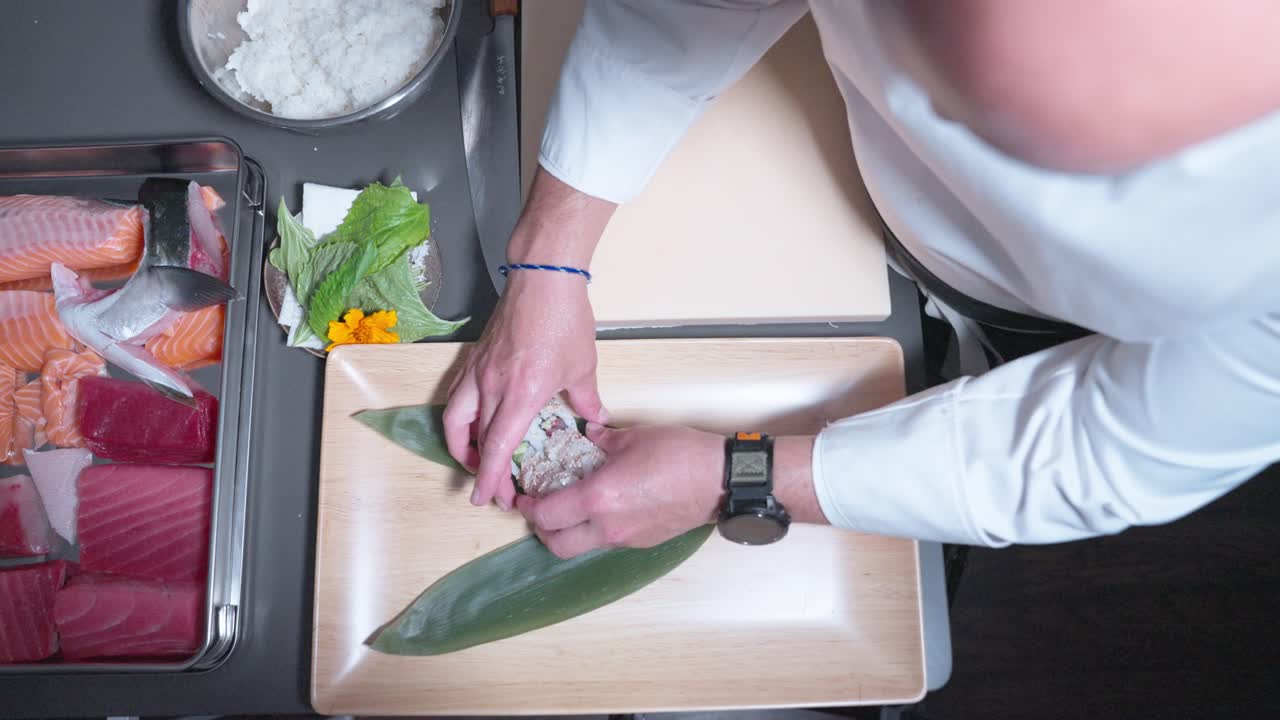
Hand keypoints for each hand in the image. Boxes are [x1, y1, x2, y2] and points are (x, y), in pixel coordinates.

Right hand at [443, 271, 605, 510]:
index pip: (497, 447)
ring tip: (472, 459)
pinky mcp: (474, 358)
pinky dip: (460, 416)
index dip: (490, 478)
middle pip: (473, 440)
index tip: (489, 499)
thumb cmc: (564, 318)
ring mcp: (478, 371)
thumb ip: (587, 400)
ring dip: (460, 444)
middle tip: (488, 489)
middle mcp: (492, 386)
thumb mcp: (582, 367)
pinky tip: (471, 422)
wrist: (543, 277)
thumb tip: (596, 420)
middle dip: (478, 471)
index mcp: (521, 394)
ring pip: (454, 418)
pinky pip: (457, 396)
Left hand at [516, 423, 725, 557]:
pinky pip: (606, 543)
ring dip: (567, 533)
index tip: (524, 495)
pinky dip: (593, 532)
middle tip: (538, 508)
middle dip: (541, 529)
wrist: (720, 480)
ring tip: (568, 509)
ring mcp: (626, 539)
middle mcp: (608, 526)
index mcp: (598, 498)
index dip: (528, 506)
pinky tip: (602, 509)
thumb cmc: (682, 456)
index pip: (546, 514)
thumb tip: (586, 435)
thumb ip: (600, 439)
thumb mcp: (633, 437)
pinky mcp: (642, 542)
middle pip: (557, 544)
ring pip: (581, 548)